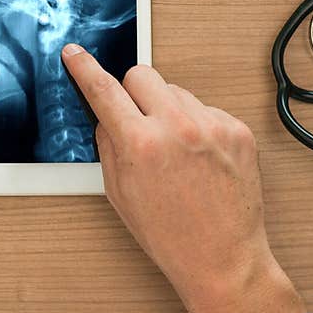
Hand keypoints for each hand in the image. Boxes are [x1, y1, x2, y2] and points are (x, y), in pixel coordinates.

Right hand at [61, 44, 305, 312]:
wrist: (223, 259)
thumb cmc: (170, 235)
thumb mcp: (120, 194)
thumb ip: (108, 146)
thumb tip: (106, 114)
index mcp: (140, 145)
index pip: (103, 89)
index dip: (84, 68)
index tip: (75, 53)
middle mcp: (177, 128)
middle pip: (142, 75)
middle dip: (132, 93)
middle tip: (136, 121)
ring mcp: (212, 126)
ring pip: (175, 91)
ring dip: (167, 110)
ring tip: (174, 152)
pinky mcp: (237, 130)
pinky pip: (205, 109)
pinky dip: (196, 125)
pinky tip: (198, 157)